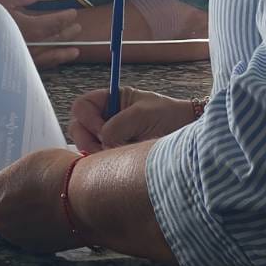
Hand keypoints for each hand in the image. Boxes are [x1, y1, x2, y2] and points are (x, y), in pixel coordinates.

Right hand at [0, 0, 80, 66]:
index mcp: (27, 28)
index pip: (52, 23)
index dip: (64, 18)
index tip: (73, 13)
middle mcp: (28, 46)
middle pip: (53, 41)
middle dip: (67, 35)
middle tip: (78, 29)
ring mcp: (20, 59)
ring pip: (48, 57)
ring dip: (62, 54)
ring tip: (74, 52)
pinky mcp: (11, 68)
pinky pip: (36, 67)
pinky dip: (47, 64)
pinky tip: (51, 63)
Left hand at [0, 148, 76, 252]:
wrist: (86, 199)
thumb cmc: (57, 172)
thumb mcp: (27, 164)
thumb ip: (11, 179)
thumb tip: (11, 185)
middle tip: (12, 196)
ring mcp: (16, 238)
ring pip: (6, 231)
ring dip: (14, 221)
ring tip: (34, 207)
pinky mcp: (36, 249)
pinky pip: (26, 239)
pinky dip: (32, 231)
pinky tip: (48, 218)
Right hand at [68, 86, 194, 152]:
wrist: (188, 139)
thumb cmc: (169, 117)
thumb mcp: (144, 114)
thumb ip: (119, 124)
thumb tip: (104, 140)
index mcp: (111, 101)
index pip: (82, 106)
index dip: (87, 118)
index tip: (103, 129)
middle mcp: (105, 119)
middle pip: (77, 128)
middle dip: (88, 140)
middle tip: (108, 148)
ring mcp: (108, 140)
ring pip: (85, 148)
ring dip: (97, 154)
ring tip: (120, 154)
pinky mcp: (113, 157)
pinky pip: (96, 163)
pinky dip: (103, 164)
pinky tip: (120, 163)